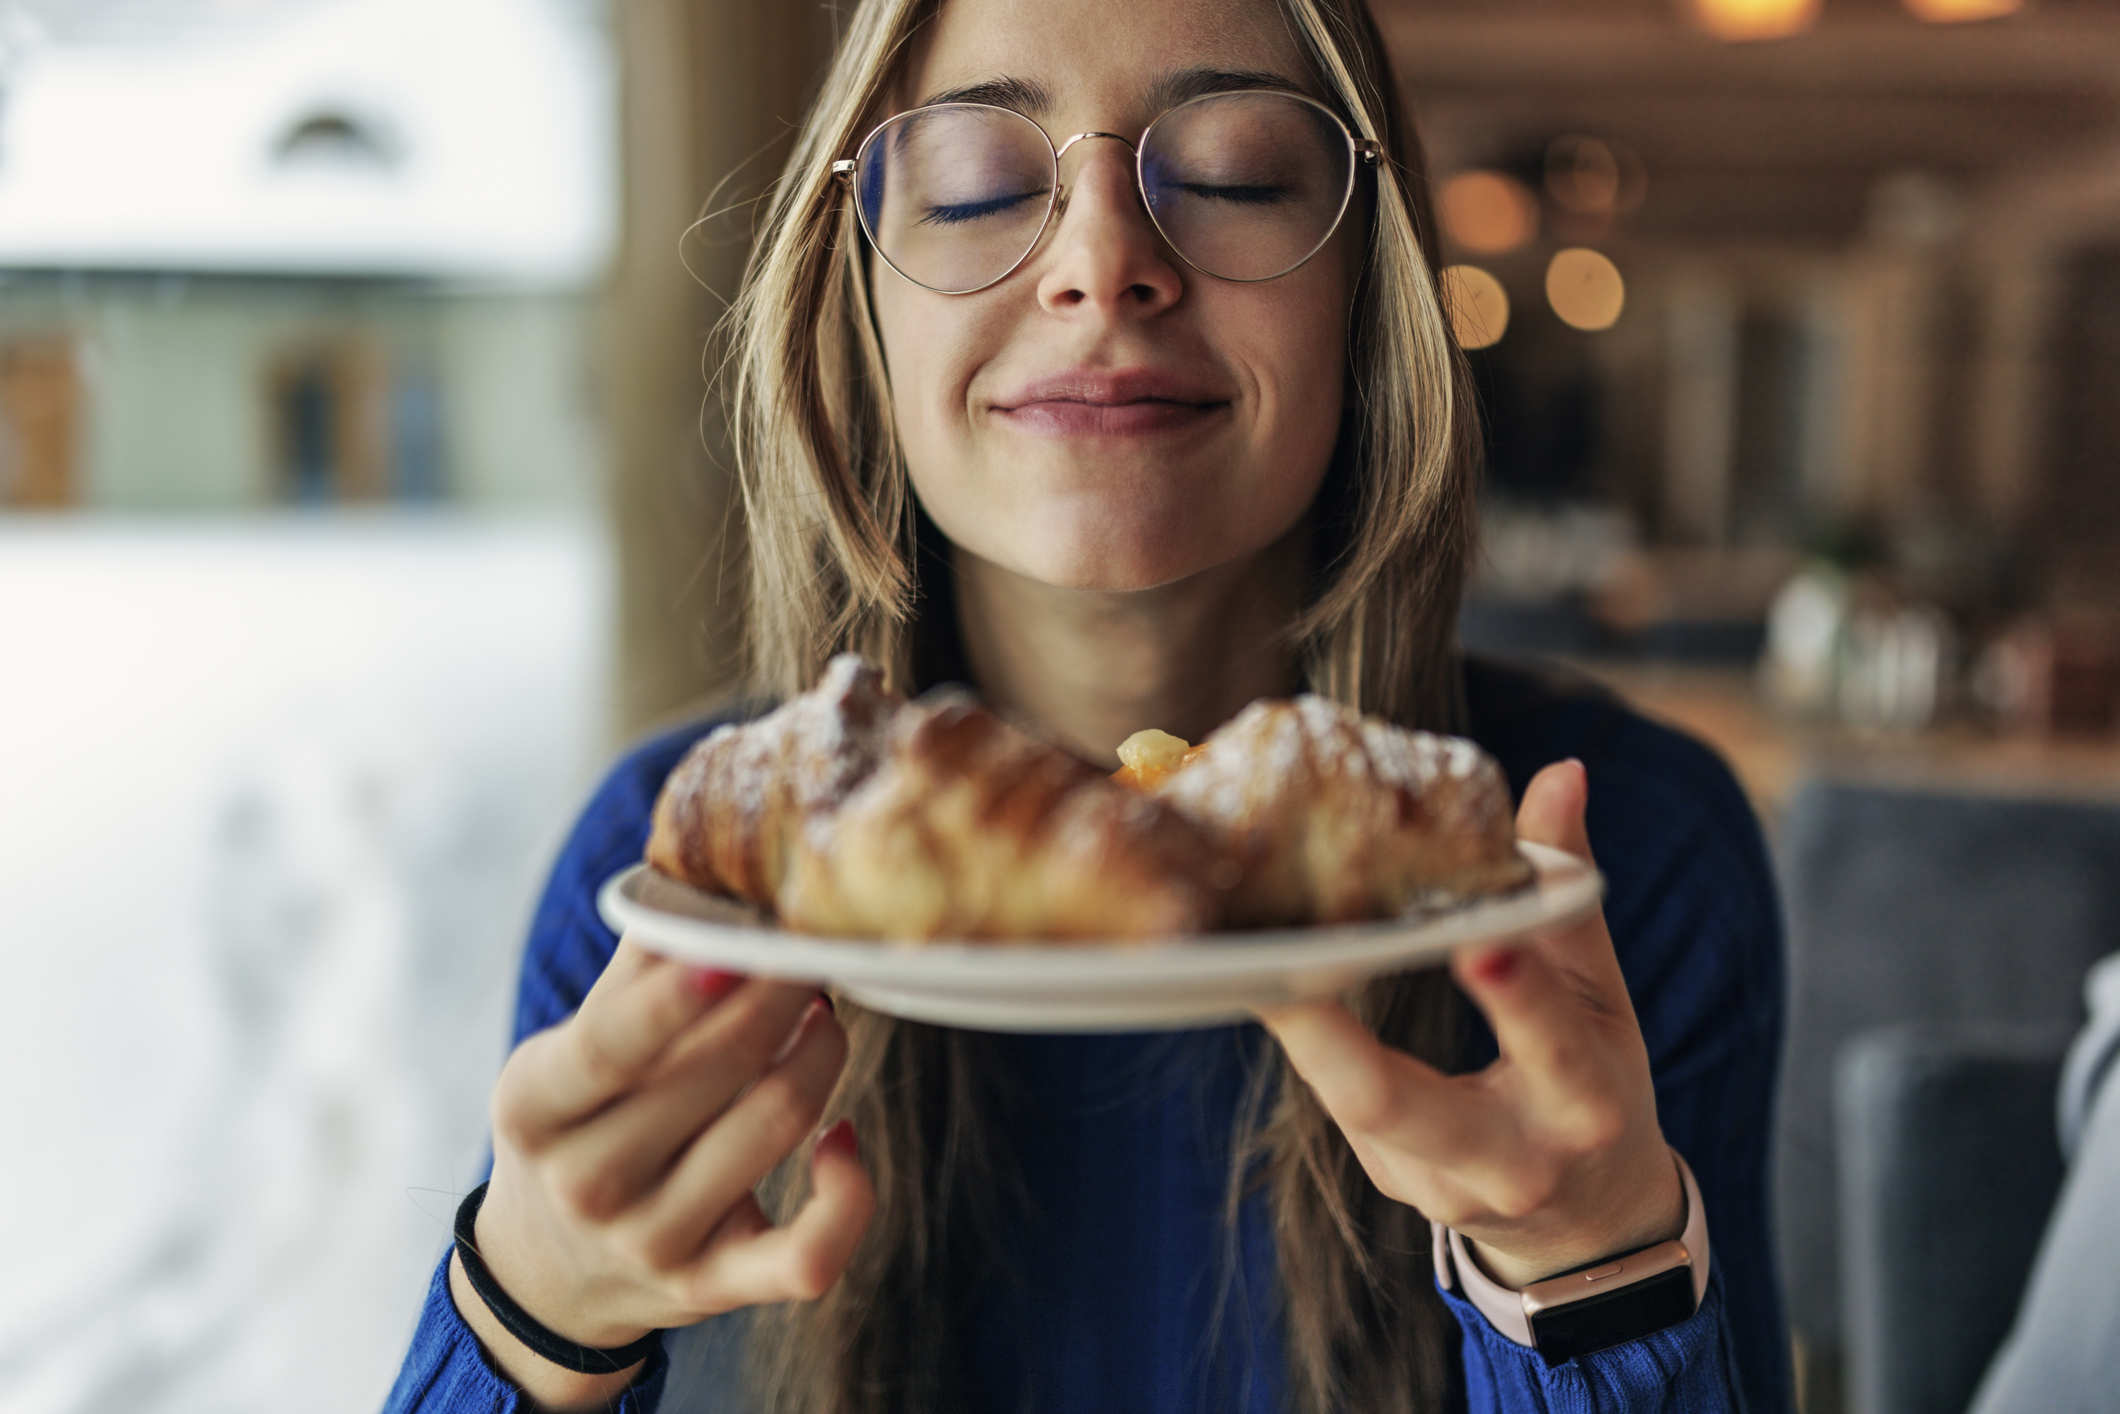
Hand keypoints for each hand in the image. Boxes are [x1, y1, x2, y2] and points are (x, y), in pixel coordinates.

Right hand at [452, 939, 873, 1408]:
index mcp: (536, 1107)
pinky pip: (808, 1255)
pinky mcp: (713, 1289)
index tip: (737, 949)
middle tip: (807, 953)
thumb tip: (706, 874)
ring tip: (823, 1016)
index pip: (609, 1045)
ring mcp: (653, 1242)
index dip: (676, 997)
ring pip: (777, 1128)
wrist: (549, 1274)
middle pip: (720, 1072)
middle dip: (783, 997)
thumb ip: (635, 970)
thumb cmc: (575, 1127)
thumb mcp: (564, 1052)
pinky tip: (844, 1137)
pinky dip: (848, 1193)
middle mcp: (589, 1183)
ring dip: (822, 1053)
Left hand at [1256, 760, 1682, 1288]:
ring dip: (1300, 1032)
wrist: (1589, 1219)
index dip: (1517, 994)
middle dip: (1338, 1046)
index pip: (1552, 1044)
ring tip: (1243, 954)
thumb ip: (1569, 891)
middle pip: (1405, 1108)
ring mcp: (1440, 1186)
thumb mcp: (1600, 996)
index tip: (1480, 938)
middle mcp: (1512, 1161)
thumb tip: (1562, 772)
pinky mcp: (1391, 1183)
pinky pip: (1339, 1103)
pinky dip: (1310, 1039)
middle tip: (1280, 971)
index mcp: (1584, 1103)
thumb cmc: (1595, 1080)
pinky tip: (1268, 977)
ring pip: (1353, 1109)